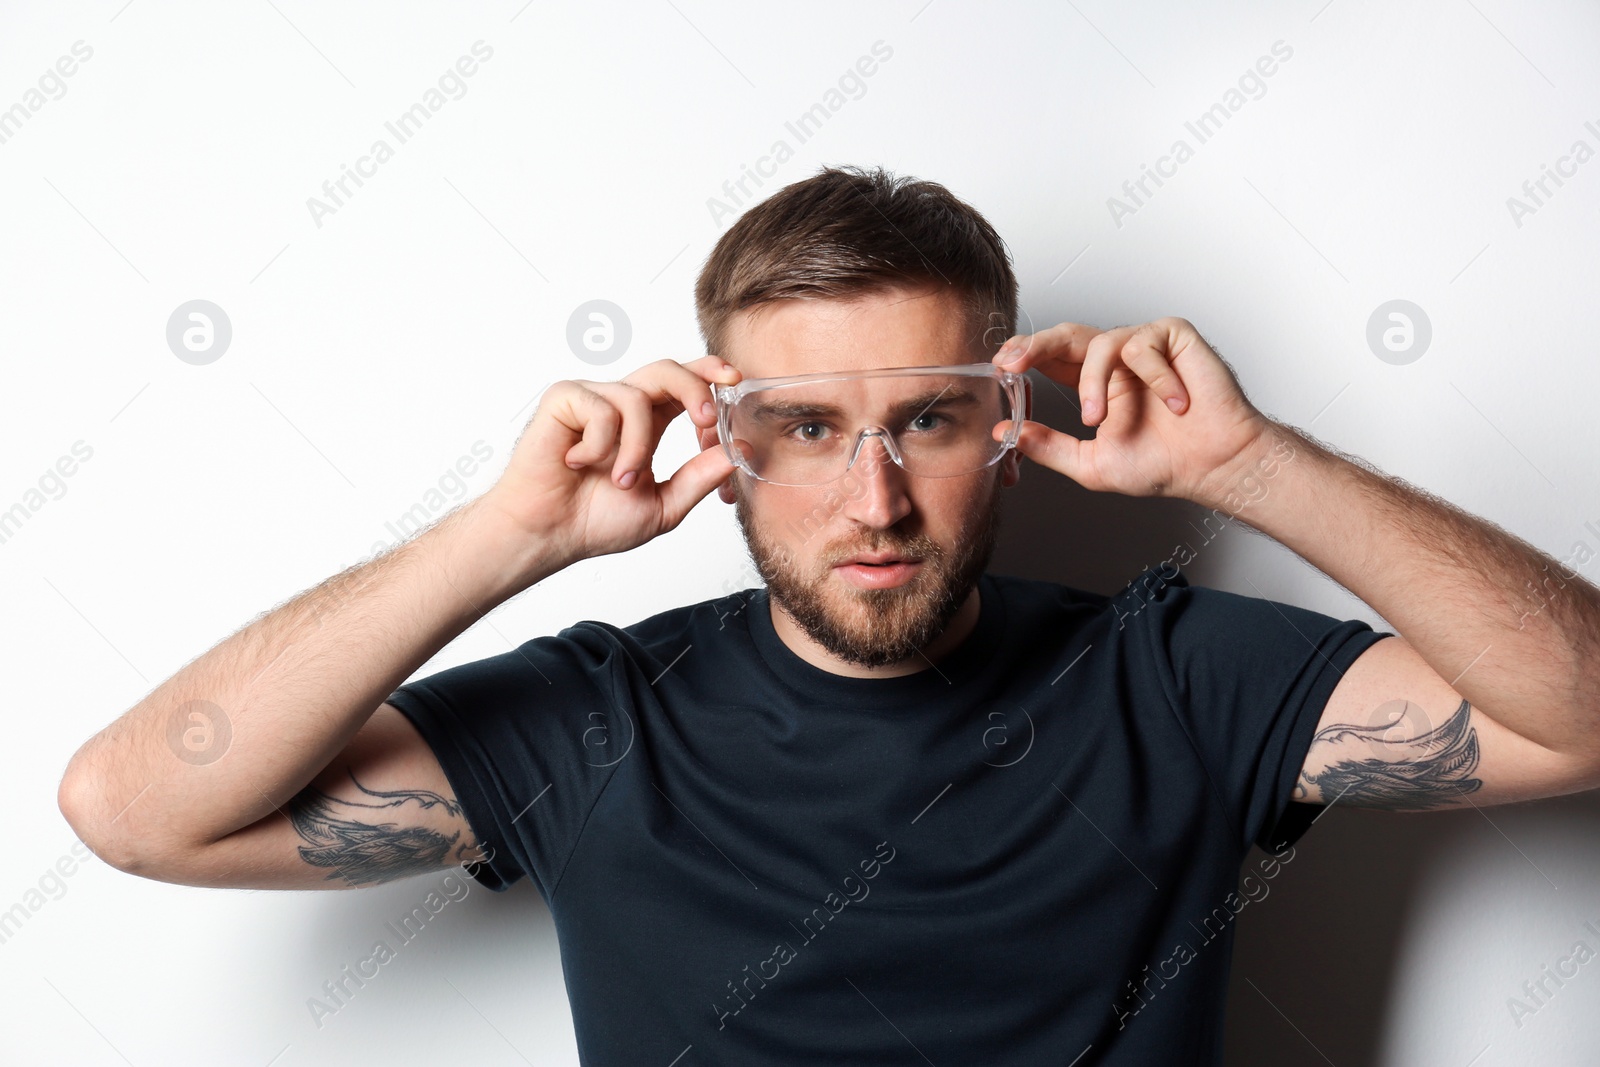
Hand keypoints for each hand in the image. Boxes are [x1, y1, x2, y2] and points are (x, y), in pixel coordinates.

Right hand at [482, 356, 741, 564]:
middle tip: (707, 421)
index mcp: (649, 423)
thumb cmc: (594, 521)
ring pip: (637, 398)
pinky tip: (577, 463)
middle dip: (694, 389)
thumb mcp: (663, 504)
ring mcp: (593, 399)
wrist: (548, 534)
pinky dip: (599, 445)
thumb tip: (737, 451)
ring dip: (636, 447)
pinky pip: (601, 409)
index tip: (735, 383)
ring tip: (620, 480)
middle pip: (667, 370)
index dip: (709, 378)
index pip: (685, 385)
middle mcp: (622, 405)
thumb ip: (699, 477)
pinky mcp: (565, 399)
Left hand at [989, 317, 1274, 505]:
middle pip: (1065, 336)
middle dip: (1034, 346)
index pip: (1050, 359)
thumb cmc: (1164, 464)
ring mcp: (1143, 345)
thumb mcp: (1092, 464)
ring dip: (1092, 382)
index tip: (999, 370)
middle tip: (1012, 364)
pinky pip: (1145, 344)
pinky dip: (1156, 378)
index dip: (1024, 358)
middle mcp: (1116, 360)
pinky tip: (1176, 405)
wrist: (1215, 465)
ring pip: (1101, 342)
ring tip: (1097, 419)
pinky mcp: (1173, 337)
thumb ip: (1049, 447)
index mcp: (1094, 382)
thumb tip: (1006, 433)